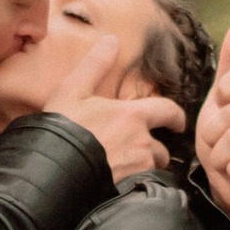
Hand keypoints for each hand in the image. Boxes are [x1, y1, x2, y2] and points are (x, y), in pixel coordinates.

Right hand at [40, 24, 180, 182]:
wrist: (52, 170)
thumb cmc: (61, 129)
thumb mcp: (73, 91)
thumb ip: (95, 65)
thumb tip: (111, 40)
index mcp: (132, 116)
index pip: (168, 111)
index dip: (175, 117)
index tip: (177, 123)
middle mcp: (142, 143)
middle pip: (161, 148)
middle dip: (155, 150)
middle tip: (140, 152)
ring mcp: (137, 169)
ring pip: (151, 169)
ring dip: (143, 168)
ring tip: (125, 169)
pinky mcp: (130, 190)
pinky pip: (141, 185)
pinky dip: (134, 184)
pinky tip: (119, 185)